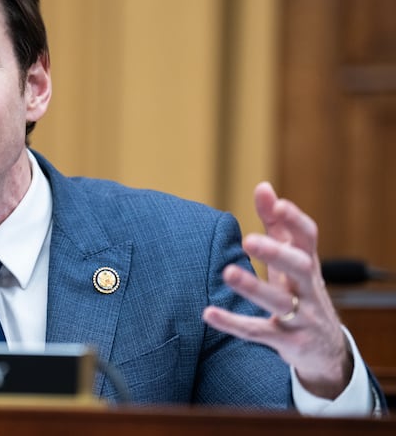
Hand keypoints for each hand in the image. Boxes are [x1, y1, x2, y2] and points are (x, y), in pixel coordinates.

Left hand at [202, 182, 351, 398]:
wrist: (326, 349)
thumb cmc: (301, 291)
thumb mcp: (293, 259)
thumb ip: (277, 224)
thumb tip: (262, 185)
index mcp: (309, 264)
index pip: (309, 238)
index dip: (295, 220)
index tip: (277, 204)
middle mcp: (309, 289)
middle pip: (301, 268)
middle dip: (277, 253)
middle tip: (249, 239)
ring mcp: (301, 317)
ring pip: (280, 302)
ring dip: (254, 287)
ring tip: (227, 273)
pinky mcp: (287, 342)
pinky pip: (259, 333)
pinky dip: (233, 324)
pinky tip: (208, 313)